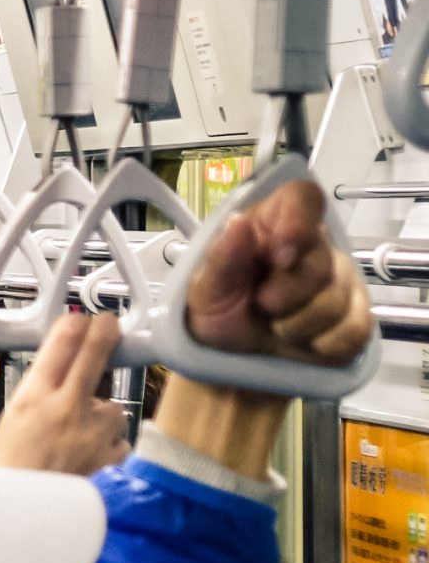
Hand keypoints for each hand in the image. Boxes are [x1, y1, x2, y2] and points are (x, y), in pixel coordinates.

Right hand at [0, 312, 128, 476]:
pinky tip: (90, 457)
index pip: (60, 344)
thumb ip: (39, 395)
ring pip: (112, 407)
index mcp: (33, 397)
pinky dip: (109, 445)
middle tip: (110, 325)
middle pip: (94, 357)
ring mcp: (94, 433)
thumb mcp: (11, 420)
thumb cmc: (5, 470)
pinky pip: (119, 441)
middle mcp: (67, 409)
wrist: (18, 516)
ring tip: (79, 435)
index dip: (76, 325)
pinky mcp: (111, 457)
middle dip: (104, 335)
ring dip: (103, 415)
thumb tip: (60, 375)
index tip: (84, 319)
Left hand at [183, 178, 370, 366]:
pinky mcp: (356, 314)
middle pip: (322, 257)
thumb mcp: (204, 289)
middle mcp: (310, 246)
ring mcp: (339, 279)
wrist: (234, 364)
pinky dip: (326, 343)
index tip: (279, 256)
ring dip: (300, 323)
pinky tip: (306, 343)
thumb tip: (238, 222)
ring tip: (275, 326)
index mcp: (270, 226)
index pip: (302, 197)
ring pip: (338, 296)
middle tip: (262, 305)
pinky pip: (357, 326)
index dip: (298, 221)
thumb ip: (222, 258)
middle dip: (289, 292)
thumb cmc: (217, 315)